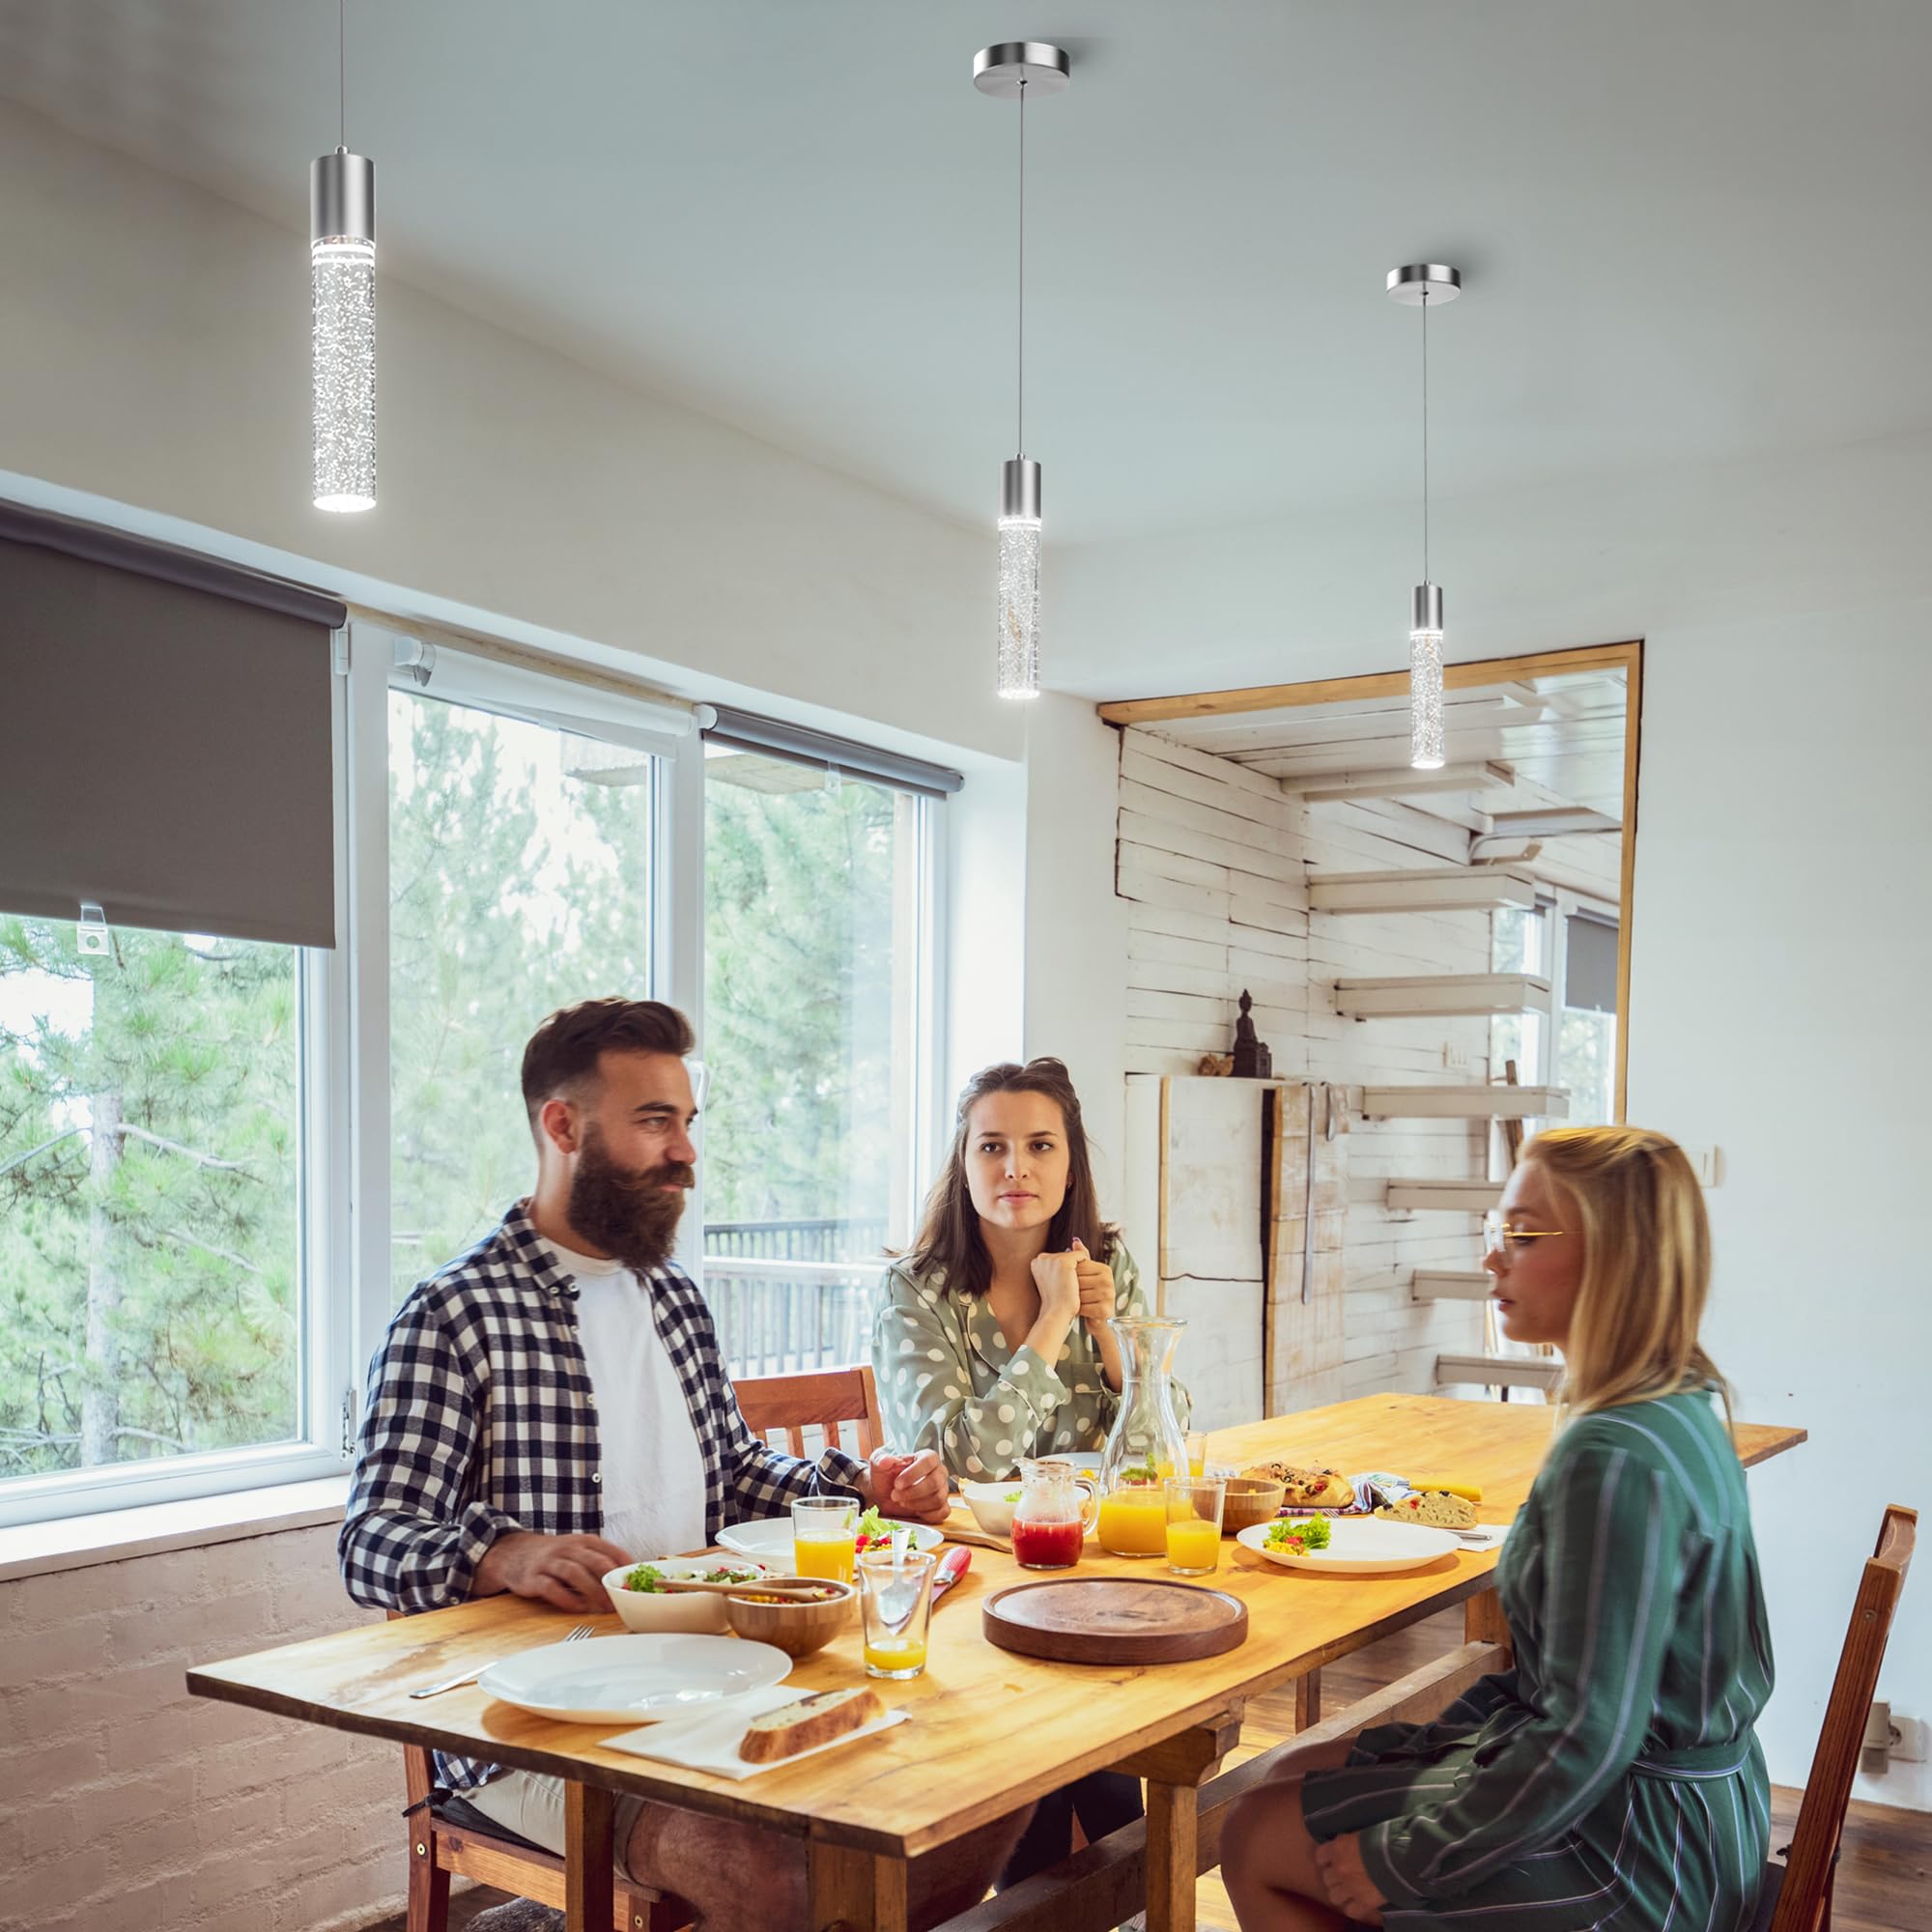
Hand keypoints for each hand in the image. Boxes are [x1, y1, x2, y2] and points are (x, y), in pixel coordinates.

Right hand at [474, 1530, 632, 1612]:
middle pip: (593, 1561)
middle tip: (621, 1597)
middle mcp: (567, 1548)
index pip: (609, 1549)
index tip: (637, 1578)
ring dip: (591, 1591)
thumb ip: (598, 1560)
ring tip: (604, 1606)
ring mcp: (549, 1562)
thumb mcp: (576, 1550)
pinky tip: (578, 1608)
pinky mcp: (533, 1578)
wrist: (513, 1553)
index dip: (624, 1564)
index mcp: (582, 1541)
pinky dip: (566, 1598)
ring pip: (574, 1573)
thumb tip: (626, 1578)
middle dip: (609, 1579)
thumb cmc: (553, 1555)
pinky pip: (551, 1588)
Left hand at [863, 1448, 950, 1523]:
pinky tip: (914, 1511)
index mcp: (926, 1457)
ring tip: (902, 1502)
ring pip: (938, 1499)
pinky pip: (942, 1512)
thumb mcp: (878, 1465)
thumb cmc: (884, 1477)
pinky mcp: (941, 1507)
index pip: (929, 1461)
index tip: (898, 1483)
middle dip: (913, 1492)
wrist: (883, 1494)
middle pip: (935, 1482)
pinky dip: (927, 1515)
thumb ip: (880, 1459)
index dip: (914, 1473)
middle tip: (896, 1496)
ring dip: (917, 1504)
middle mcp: (938, 1472)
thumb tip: (887, 1460)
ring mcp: (941, 1490)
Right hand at [1029, 1248, 1081, 1325]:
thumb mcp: (1056, 1279)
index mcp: (1036, 1262)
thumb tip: (1076, 1240)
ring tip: (1077, 1283)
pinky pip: (1081, 1257)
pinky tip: (1082, 1278)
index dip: (1066, 1269)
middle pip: (1065, 1256)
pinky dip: (1085, 1266)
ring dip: (1079, 1267)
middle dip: (1073, 1267)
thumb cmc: (1057, 1300)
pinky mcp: (1063, 1262)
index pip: (1058, 1259)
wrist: (1056, 1312)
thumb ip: (1061, 1262)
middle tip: (1072, 1284)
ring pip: (1073, 1256)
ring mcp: (1052, 1259)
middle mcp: (1042, 1258)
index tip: (1067, 1282)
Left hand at [1070, 1237, 1115, 1324]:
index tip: (1070, 1284)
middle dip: (1070, 1289)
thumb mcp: (1085, 1275)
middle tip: (1071, 1295)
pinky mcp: (1105, 1310)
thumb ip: (1081, 1257)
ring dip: (1073, 1301)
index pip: (1078, 1268)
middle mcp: (1109, 1280)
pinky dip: (1077, 1311)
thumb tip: (1075, 1240)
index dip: (1070, 1277)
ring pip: (1078, 1294)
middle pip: (1077, 1281)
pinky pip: (1082, 1307)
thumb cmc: (1089, 1295)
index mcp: (1105, 1269)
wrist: (1098, 1320)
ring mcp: (1109, 1295)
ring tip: (1076, 1303)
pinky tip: (1080, 1311)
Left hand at [1314, 1832, 1386, 1924]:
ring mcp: (1350, 1888)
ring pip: (1334, 1897)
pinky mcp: (1364, 1903)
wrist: (1399, 1857)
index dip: (1326, 1859)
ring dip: (1341, 1894)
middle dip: (1334, 1877)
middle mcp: (1339, 1870)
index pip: (1320, 1856)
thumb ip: (1349, 1840)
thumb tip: (1346, 1843)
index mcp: (1337, 1849)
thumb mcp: (1360, 1833)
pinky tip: (1359, 1903)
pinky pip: (1350, 1911)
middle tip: (1343, 1876)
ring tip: (1349, 1891)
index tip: (1331, 1859)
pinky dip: (1354, 1908)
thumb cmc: (1382, 1839)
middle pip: (1326, 1878)